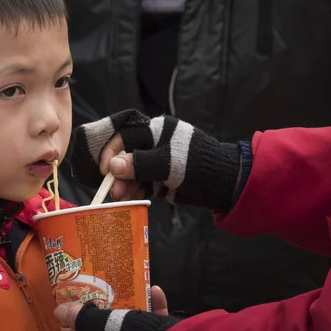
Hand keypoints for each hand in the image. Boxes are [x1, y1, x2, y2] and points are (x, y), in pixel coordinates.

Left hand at [55, 286, 177, 330]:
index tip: (68, 328)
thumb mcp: (106, 329)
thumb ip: (84, 320)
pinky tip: (155, 291)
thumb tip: (59, 312)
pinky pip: (158, 326)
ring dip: (131, 315)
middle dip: (105, 328)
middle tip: (99, 307)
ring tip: (126, 295)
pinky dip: (156, 308)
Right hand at [69, 109, 241, 210]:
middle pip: (127, 157)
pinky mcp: (163, 178)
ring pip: (134, 172)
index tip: (105, 170)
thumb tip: (112, 166)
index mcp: (157, 130)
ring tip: (122, 199)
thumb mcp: (169, 164)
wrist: (225, 184)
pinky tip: (131, 200)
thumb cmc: (199, 165)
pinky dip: (137, 191)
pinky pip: (144, 183)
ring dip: (126, 185)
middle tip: (114, 192)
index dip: (111, 151)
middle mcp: (155, 144)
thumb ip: (140, 164)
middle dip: (119, 175)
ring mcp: (159, 162)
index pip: (125, 135)